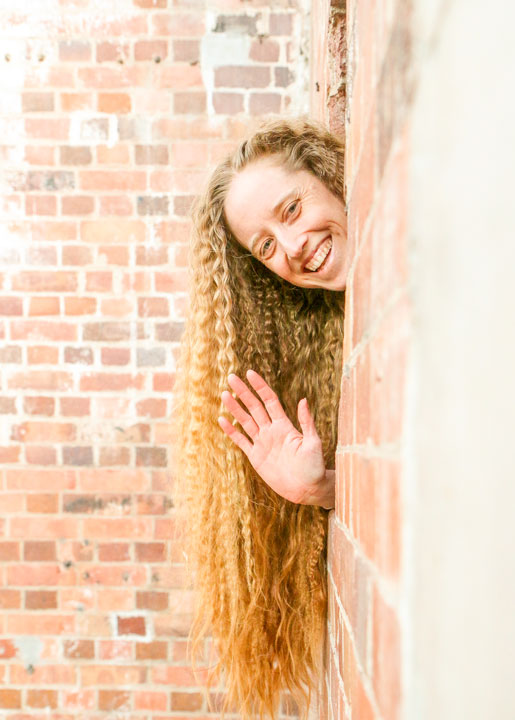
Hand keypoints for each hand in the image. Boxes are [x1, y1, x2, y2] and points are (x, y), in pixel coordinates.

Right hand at [218, 370, 334, 507]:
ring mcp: (262, 443)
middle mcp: (271, 431)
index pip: (269, 400)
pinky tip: (222, 420)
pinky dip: (231, 431)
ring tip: (224, 394)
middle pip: (254, 407)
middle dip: (243, 392)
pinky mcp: (256, 456)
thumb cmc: (314, 466)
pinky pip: (241, 441)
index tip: (250, 373)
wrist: (307, 489)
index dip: (260, 386)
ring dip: (235, 408)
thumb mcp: (313, 443)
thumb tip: (303, 400)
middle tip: (231, 377)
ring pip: (245, 421)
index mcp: (284, 425)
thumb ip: (307, 422)